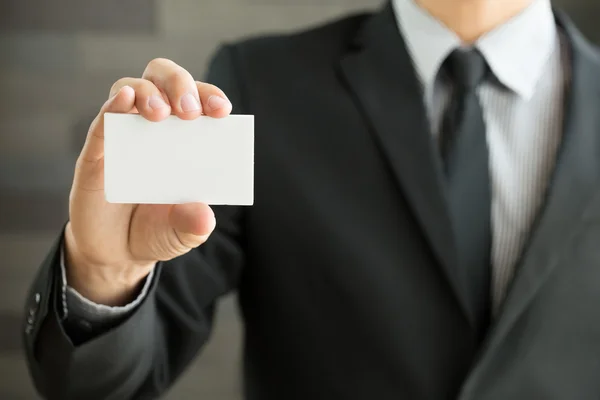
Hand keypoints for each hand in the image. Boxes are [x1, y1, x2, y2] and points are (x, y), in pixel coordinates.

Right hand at [65, 58, 232, 305]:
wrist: (117, 253)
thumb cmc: (157, 231)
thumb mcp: (182, 233)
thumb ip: (194, 224)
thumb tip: (204, 217)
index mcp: (186, 138)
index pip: (199, 101)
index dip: (210, 98)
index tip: (221, 111)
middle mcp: (156, 128)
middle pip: (164, 80)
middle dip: (179, 85)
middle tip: (189, 111)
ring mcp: (124, 135)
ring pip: (132, 89)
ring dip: (148, 93)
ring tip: (160, 114)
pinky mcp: (96, 152)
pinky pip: (102, 121)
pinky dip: (113, 106)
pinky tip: (123, 100)